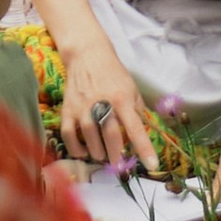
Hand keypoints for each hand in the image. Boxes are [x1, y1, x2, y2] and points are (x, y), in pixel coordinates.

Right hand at [56, 43, 156, 170]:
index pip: (135, 128)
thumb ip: (138, 111)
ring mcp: (82, 108)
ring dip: (99, 154)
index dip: (144, 149)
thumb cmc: (113, 74)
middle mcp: (102, 104)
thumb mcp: (131, 88)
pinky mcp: (67, 110)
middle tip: (119, 163)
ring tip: (103, 154)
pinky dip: (76, 149)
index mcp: (122, 99)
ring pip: (91, 141)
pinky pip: (69, 136)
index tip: (152, 165)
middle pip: (111, 138)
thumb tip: (144, 135)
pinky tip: (84, 151)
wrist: (87, 55)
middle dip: (117, 157)